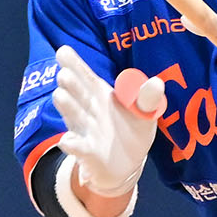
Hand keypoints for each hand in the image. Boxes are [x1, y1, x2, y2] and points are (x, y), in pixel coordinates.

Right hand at [51, 45, 166, 198]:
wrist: (125, 165)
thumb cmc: (131, 131)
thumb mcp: (144, 113)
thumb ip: (147, 98)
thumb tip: (156, 82)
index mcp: (101, 95)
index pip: (87, 76)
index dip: (74, 63)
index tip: (63, 51)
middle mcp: (88, 109)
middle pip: (77, 93)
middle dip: (70, 83)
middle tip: (64, 74)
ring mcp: (84, 130)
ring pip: (73, 115)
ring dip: (67, 106)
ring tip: (60, 96)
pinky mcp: (86, 152)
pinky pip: (77, 146)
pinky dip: (71, 144)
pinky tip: (67, 141)